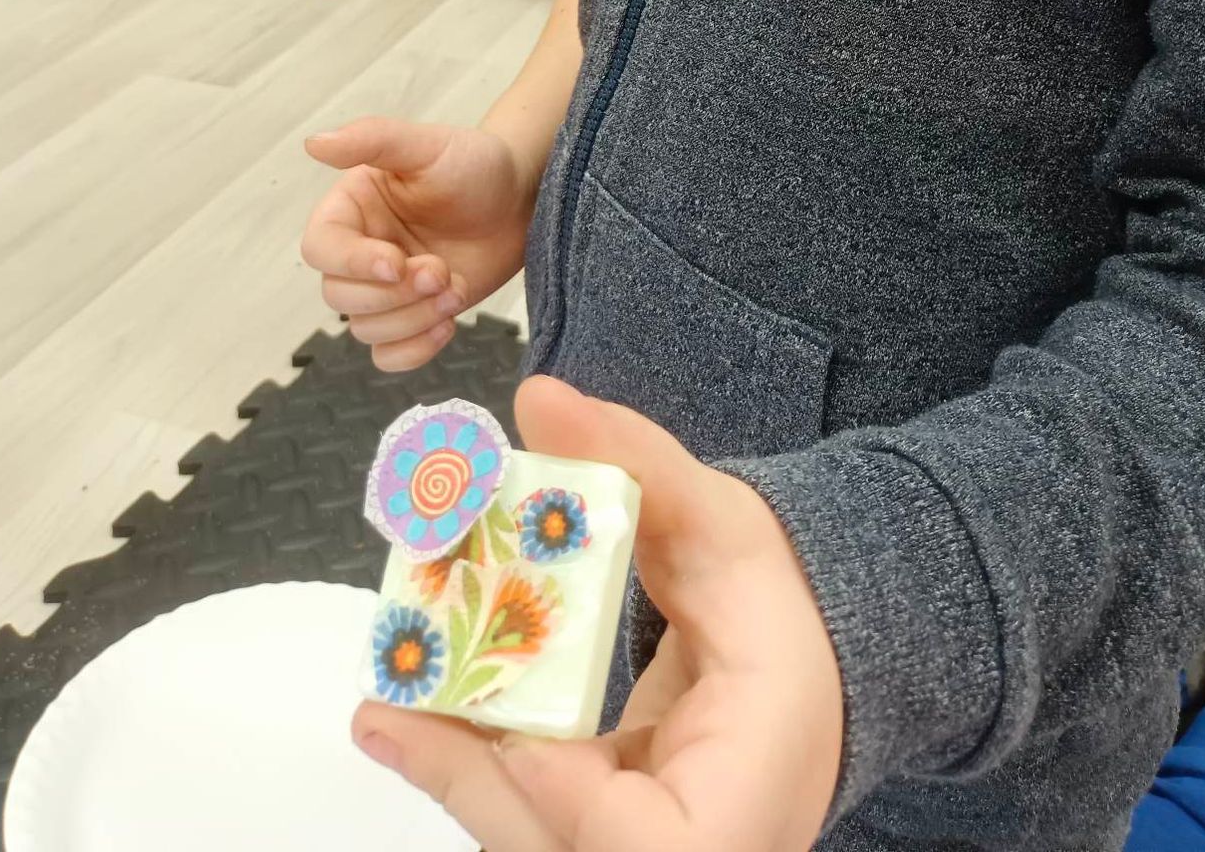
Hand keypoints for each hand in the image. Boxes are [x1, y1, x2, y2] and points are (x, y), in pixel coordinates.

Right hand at [301, 118, 535, 372]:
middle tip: (441, 272)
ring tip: (454, 288)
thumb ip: (372, 138)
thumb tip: (313, 142)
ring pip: (365, 328)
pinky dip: (414, 350)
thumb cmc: (474, 165)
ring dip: (412, 318)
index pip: (320, 247)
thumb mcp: (427, 145)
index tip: (396, 262)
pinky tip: (448, 324)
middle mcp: (360, 250)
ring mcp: (385, 288)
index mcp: (351, 208)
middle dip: (394, 293)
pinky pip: (389, 355)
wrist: (521, 199)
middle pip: (339, 296)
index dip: (352, 263)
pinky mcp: (412, 316)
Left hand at [352, 379, 843, 850]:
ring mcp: (662, 851)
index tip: (518, 737)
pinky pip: (542, 825)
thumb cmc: (779, 601)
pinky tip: (418, 721)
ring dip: (464, 777)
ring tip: (388, 713)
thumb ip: (636, 461)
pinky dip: (482, 772)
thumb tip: (541, 397)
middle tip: (390, 714)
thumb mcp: (721, 520)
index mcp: (754, 790)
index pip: (664, 847)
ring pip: (547, 844)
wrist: (816, 658)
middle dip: (476, 782)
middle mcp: (712, 845)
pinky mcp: (619, 844)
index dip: (575, 806)